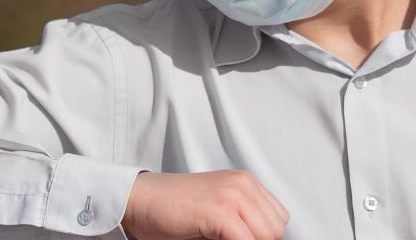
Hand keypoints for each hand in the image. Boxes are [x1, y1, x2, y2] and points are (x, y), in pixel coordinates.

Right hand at [121, 170, 288, 239]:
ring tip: (218, 238)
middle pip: (275, 229)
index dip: (261, 236)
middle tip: (226, 239)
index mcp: (244, 182)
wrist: (137, 200)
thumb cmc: (169, 209)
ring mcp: (232, 196)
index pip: (277, 219)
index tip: (239, 237)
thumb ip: (242, 218)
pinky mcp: (220, 211)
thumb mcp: (216, 207)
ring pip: (267, 236)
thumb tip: (261, 237)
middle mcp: (242, 184)